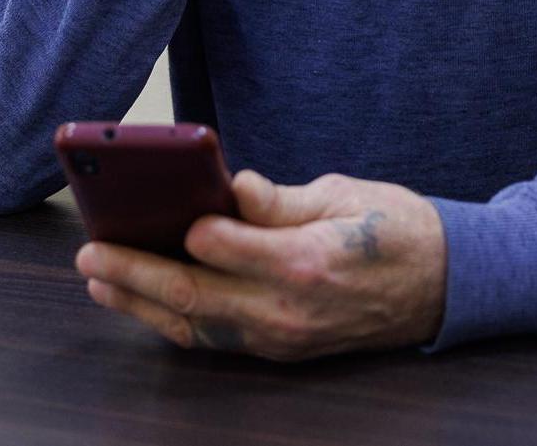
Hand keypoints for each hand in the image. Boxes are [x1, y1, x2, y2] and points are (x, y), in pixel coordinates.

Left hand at [74, 169, 447, 361]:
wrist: (446, 286)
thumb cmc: (397, 228)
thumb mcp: (344, 194)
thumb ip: (279, 199)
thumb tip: (230, 187)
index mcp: (307, 261)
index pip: (223, 246)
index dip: (181, 227)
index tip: (149, 204)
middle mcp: (288, 309)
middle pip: (193, 295)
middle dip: (133, 273)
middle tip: (91, 251)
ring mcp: (282, 337)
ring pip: (194, 327)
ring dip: (140, 305)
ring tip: (98, 279)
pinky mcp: (281, 349)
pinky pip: (215, 340)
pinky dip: (173, 323)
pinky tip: (144, 303)